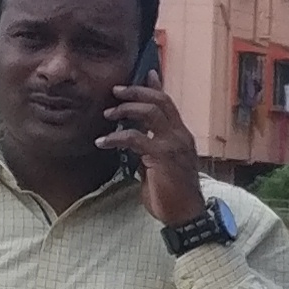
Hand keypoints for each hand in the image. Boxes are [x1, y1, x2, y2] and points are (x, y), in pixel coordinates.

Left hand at [99, 79, 206, 223]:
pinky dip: (116, 137)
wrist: (185, 215)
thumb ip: (150, 148)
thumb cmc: (172, 194)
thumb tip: (134, 139)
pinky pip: (136, 138)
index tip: (145, 73)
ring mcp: (174, 145)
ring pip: (151, 112)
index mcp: (181, 136)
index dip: (156, 87)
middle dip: (136, 92)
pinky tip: (103, 141)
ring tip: (108, 114)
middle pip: (160, 101)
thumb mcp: (160, 166)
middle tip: (115, 91)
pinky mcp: (163, 157)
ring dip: (126, 109)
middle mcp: (180, 136)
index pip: (169, 103)